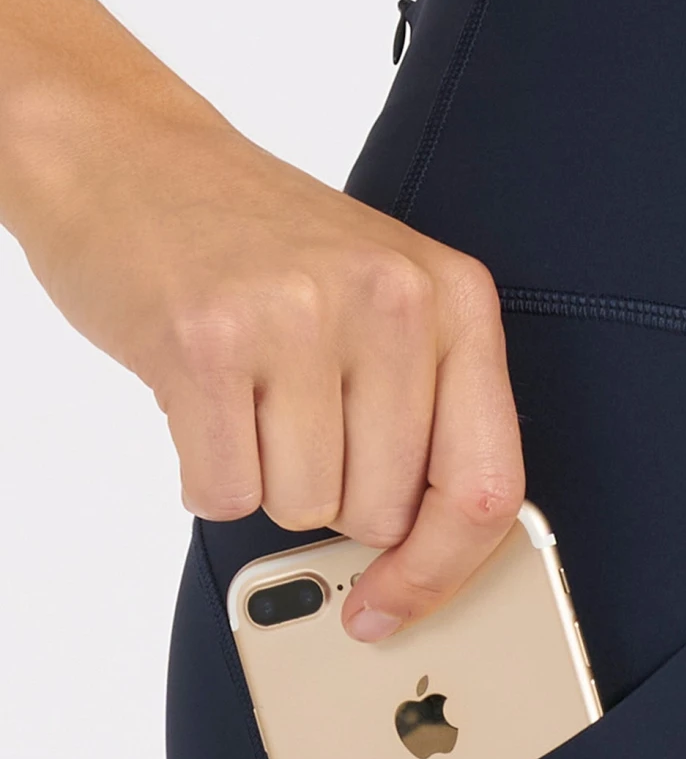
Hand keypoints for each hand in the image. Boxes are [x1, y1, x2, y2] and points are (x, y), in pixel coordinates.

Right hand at [29, 110, 522, 639]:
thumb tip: (422, 569)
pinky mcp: (207, 342)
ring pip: (302, 509)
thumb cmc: (260, 249)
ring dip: (263, 478)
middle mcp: (392, 301)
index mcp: (458, 299)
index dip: (442, 572)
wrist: (126, 152)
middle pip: (382, 513)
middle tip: (294, 416)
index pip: (487, 486)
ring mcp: (299, 317)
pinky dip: (204, 471)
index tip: (396, 606)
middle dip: (329, 496)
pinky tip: (202, 399)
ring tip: (249, 391)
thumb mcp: (383, 304)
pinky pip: (223, 493)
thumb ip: (426, 419)